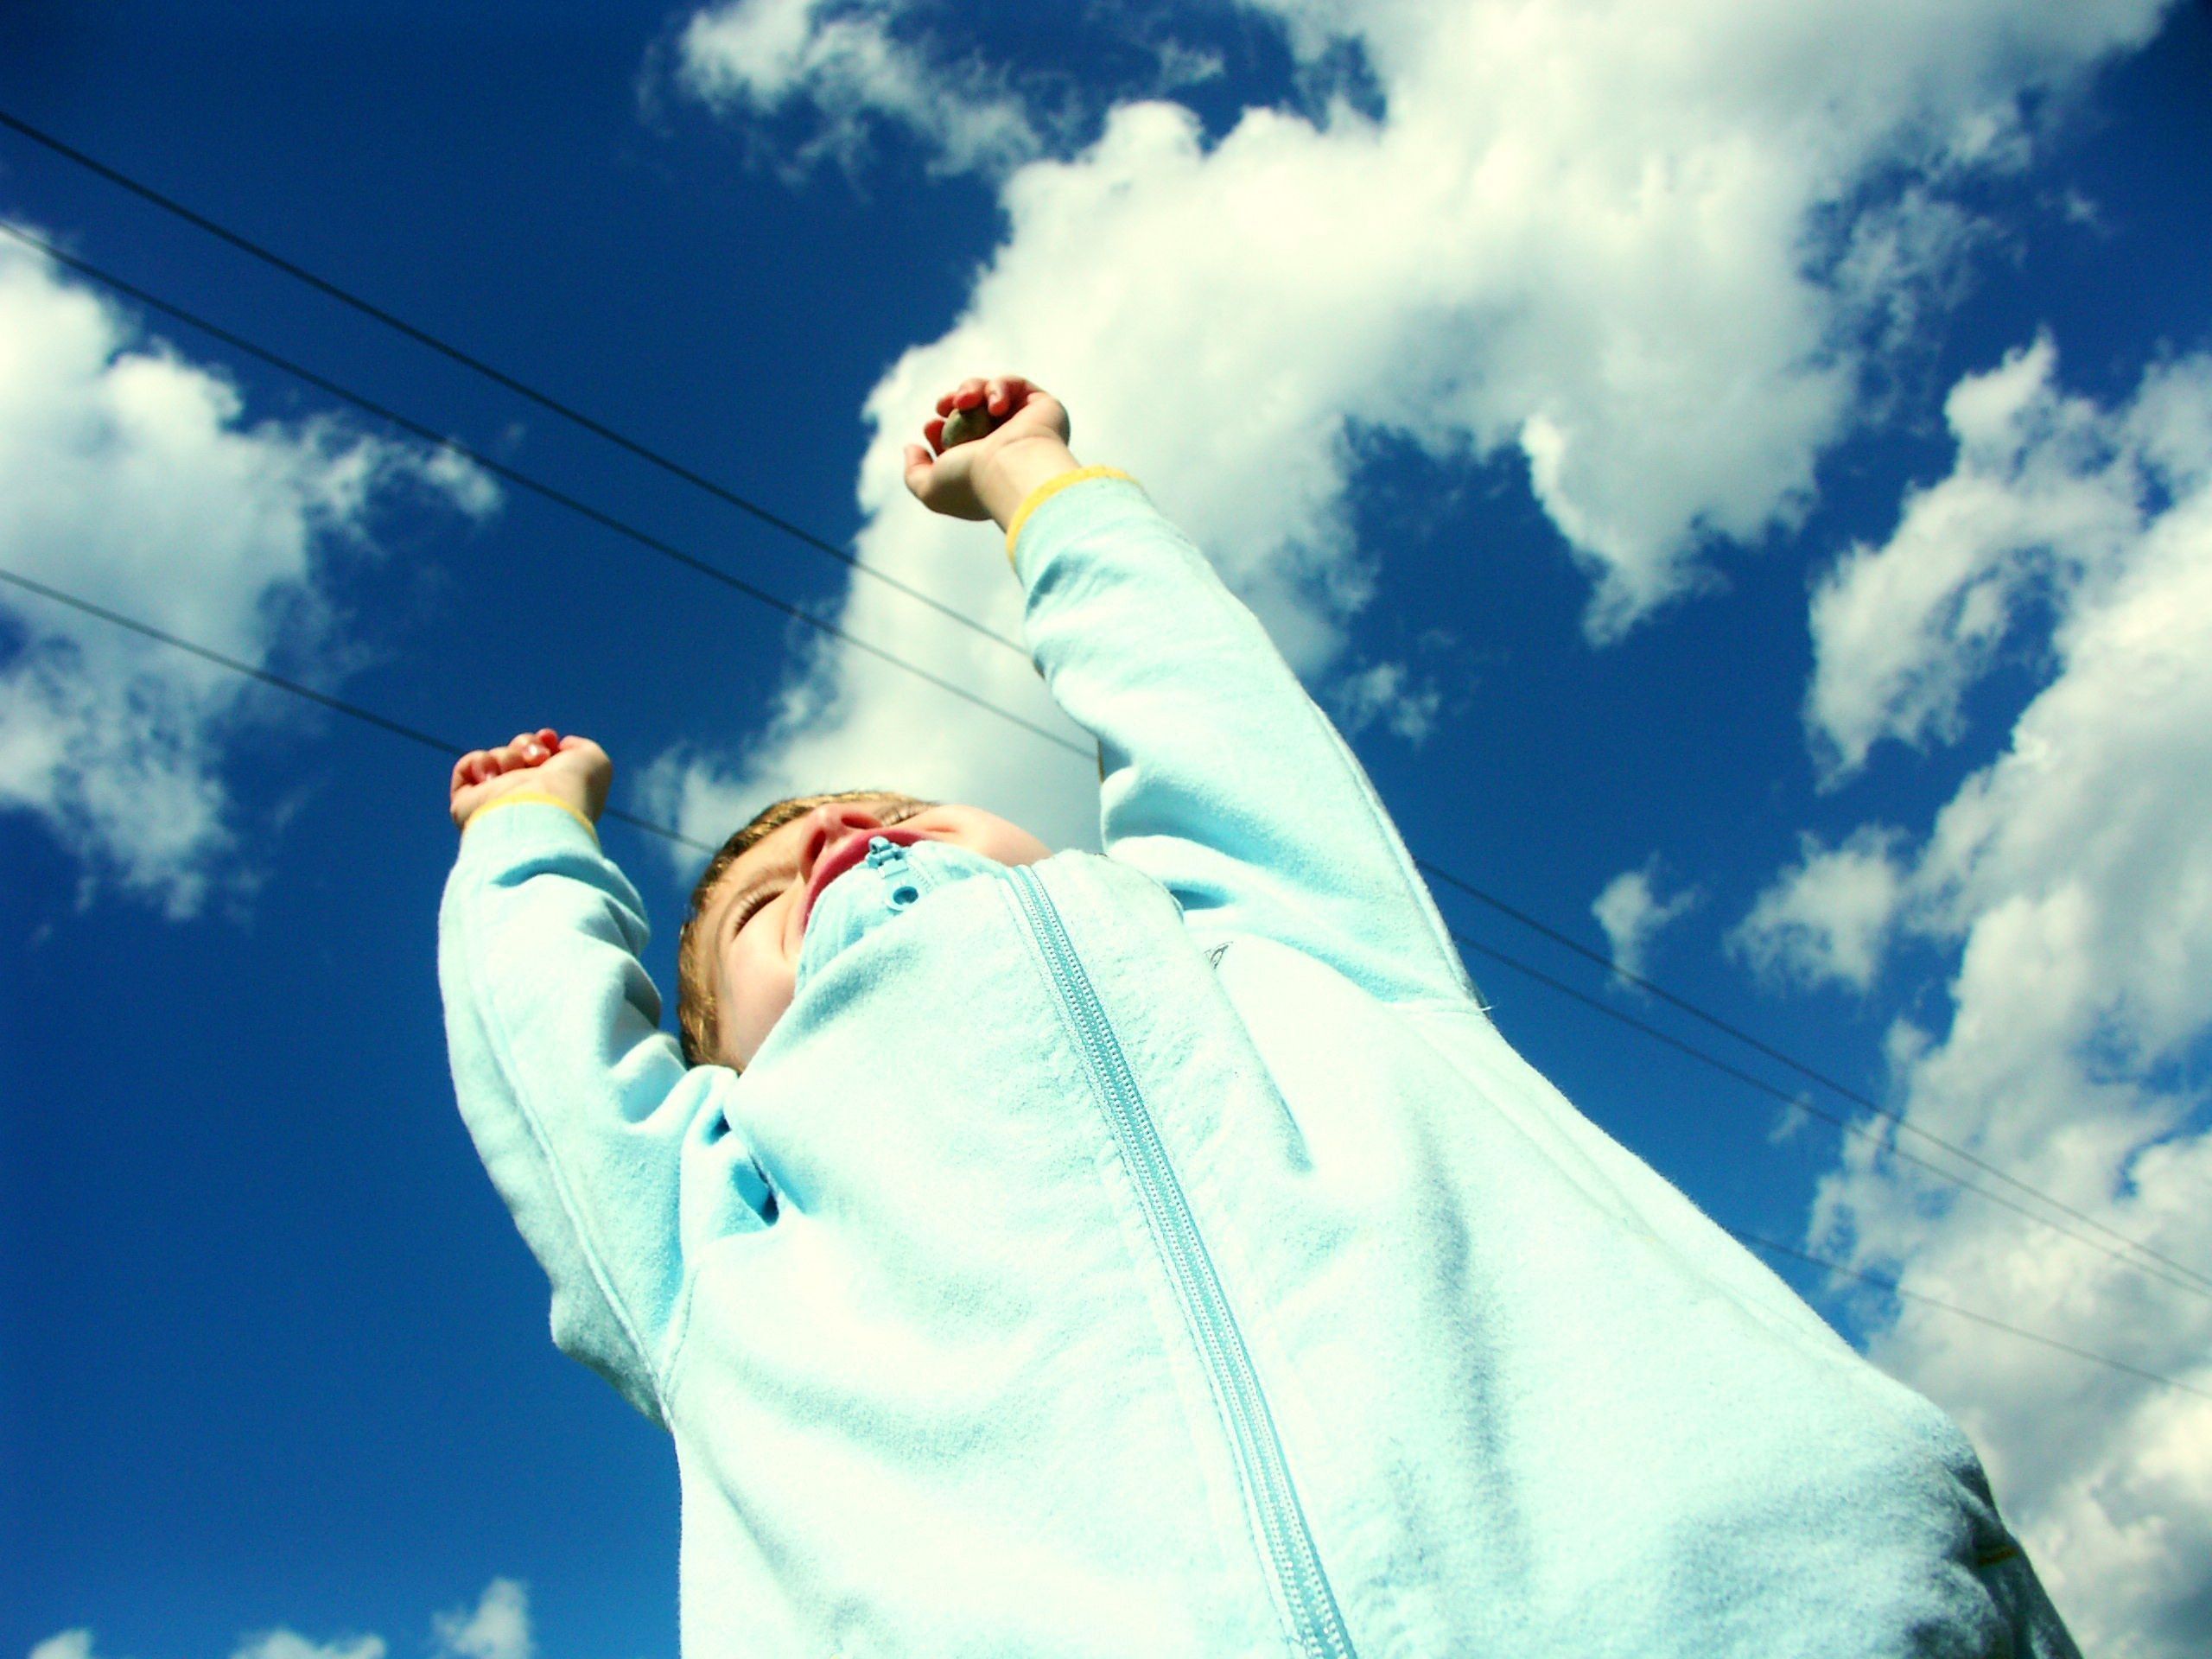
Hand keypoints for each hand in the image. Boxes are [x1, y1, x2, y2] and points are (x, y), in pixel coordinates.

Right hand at [449, 728, 611, 831]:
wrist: (543, 808)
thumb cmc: (573, 788)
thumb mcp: (595, 761)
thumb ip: (580, 748)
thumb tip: (558, 746)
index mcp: (554, 792)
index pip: (541, 757)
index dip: (544, 741)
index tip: (550, 739)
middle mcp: (526, 797)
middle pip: (517, 752)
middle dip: (526, 745)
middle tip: (537, 759)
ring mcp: (497, 801)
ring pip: (496, 757)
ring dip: (508, 756)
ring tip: (516, 771)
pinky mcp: (468, 804)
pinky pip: (466, 768)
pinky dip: (479, 763)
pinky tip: (493, 776)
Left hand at [902, 374, 1073, 523]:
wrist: (1011, 471)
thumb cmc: (971, 483)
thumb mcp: (929, 489)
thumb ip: (913, 472)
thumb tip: (912, 448)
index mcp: (985, 467)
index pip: (959, 437)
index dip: (940, 426)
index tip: (931, 426)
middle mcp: (1007, 447)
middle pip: (973, 410)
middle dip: (953, 402)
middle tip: (945, 406)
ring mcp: (1026, 426)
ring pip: (989, 392)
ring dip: (970, 389)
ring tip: (966, 401)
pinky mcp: (1043, 407)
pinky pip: (1014, 384)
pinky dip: (998, 388)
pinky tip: (995, 406)